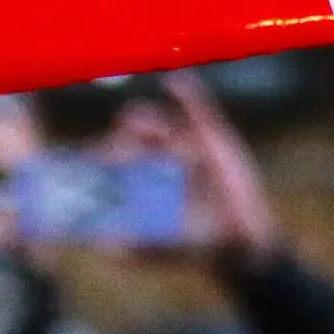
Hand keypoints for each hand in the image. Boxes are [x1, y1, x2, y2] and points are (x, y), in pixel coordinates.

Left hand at [108, 72, 280, 268]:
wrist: (242, 239)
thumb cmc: (199, 246)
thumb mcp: (166, 249)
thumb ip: (138, 249)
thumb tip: (105, 246)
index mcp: (139, 183)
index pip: (112, 161)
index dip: (100, 156)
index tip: (92, 159)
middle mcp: (156, 160)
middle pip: (129, 137)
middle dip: (120, 139)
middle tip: (120, 149)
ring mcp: (183, 145)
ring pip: (156, 121)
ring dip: (145, 121)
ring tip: (144, 129)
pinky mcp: (211, 135)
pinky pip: (197, 109)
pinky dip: (186, 94)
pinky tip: (174, 84)